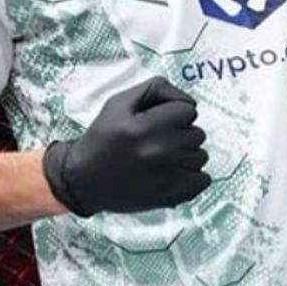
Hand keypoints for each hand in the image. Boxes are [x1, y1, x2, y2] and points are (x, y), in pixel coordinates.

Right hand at [42, 76, 209, 215]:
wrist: (83, 180)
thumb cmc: (102, 139)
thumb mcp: (118, 103)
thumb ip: (155, 89)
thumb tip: (188, 100)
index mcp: (145, 127)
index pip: (188, 109)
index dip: (173, 113)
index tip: (157, 122)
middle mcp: (159, 151)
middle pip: (197, 133)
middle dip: (180, 134)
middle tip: (155, 142)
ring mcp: (169, 176)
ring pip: (201, 156)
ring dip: (185, 156)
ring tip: (159, 159)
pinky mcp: (174, 196)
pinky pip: (204, 180)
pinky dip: (191, 177)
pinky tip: (170, 174)